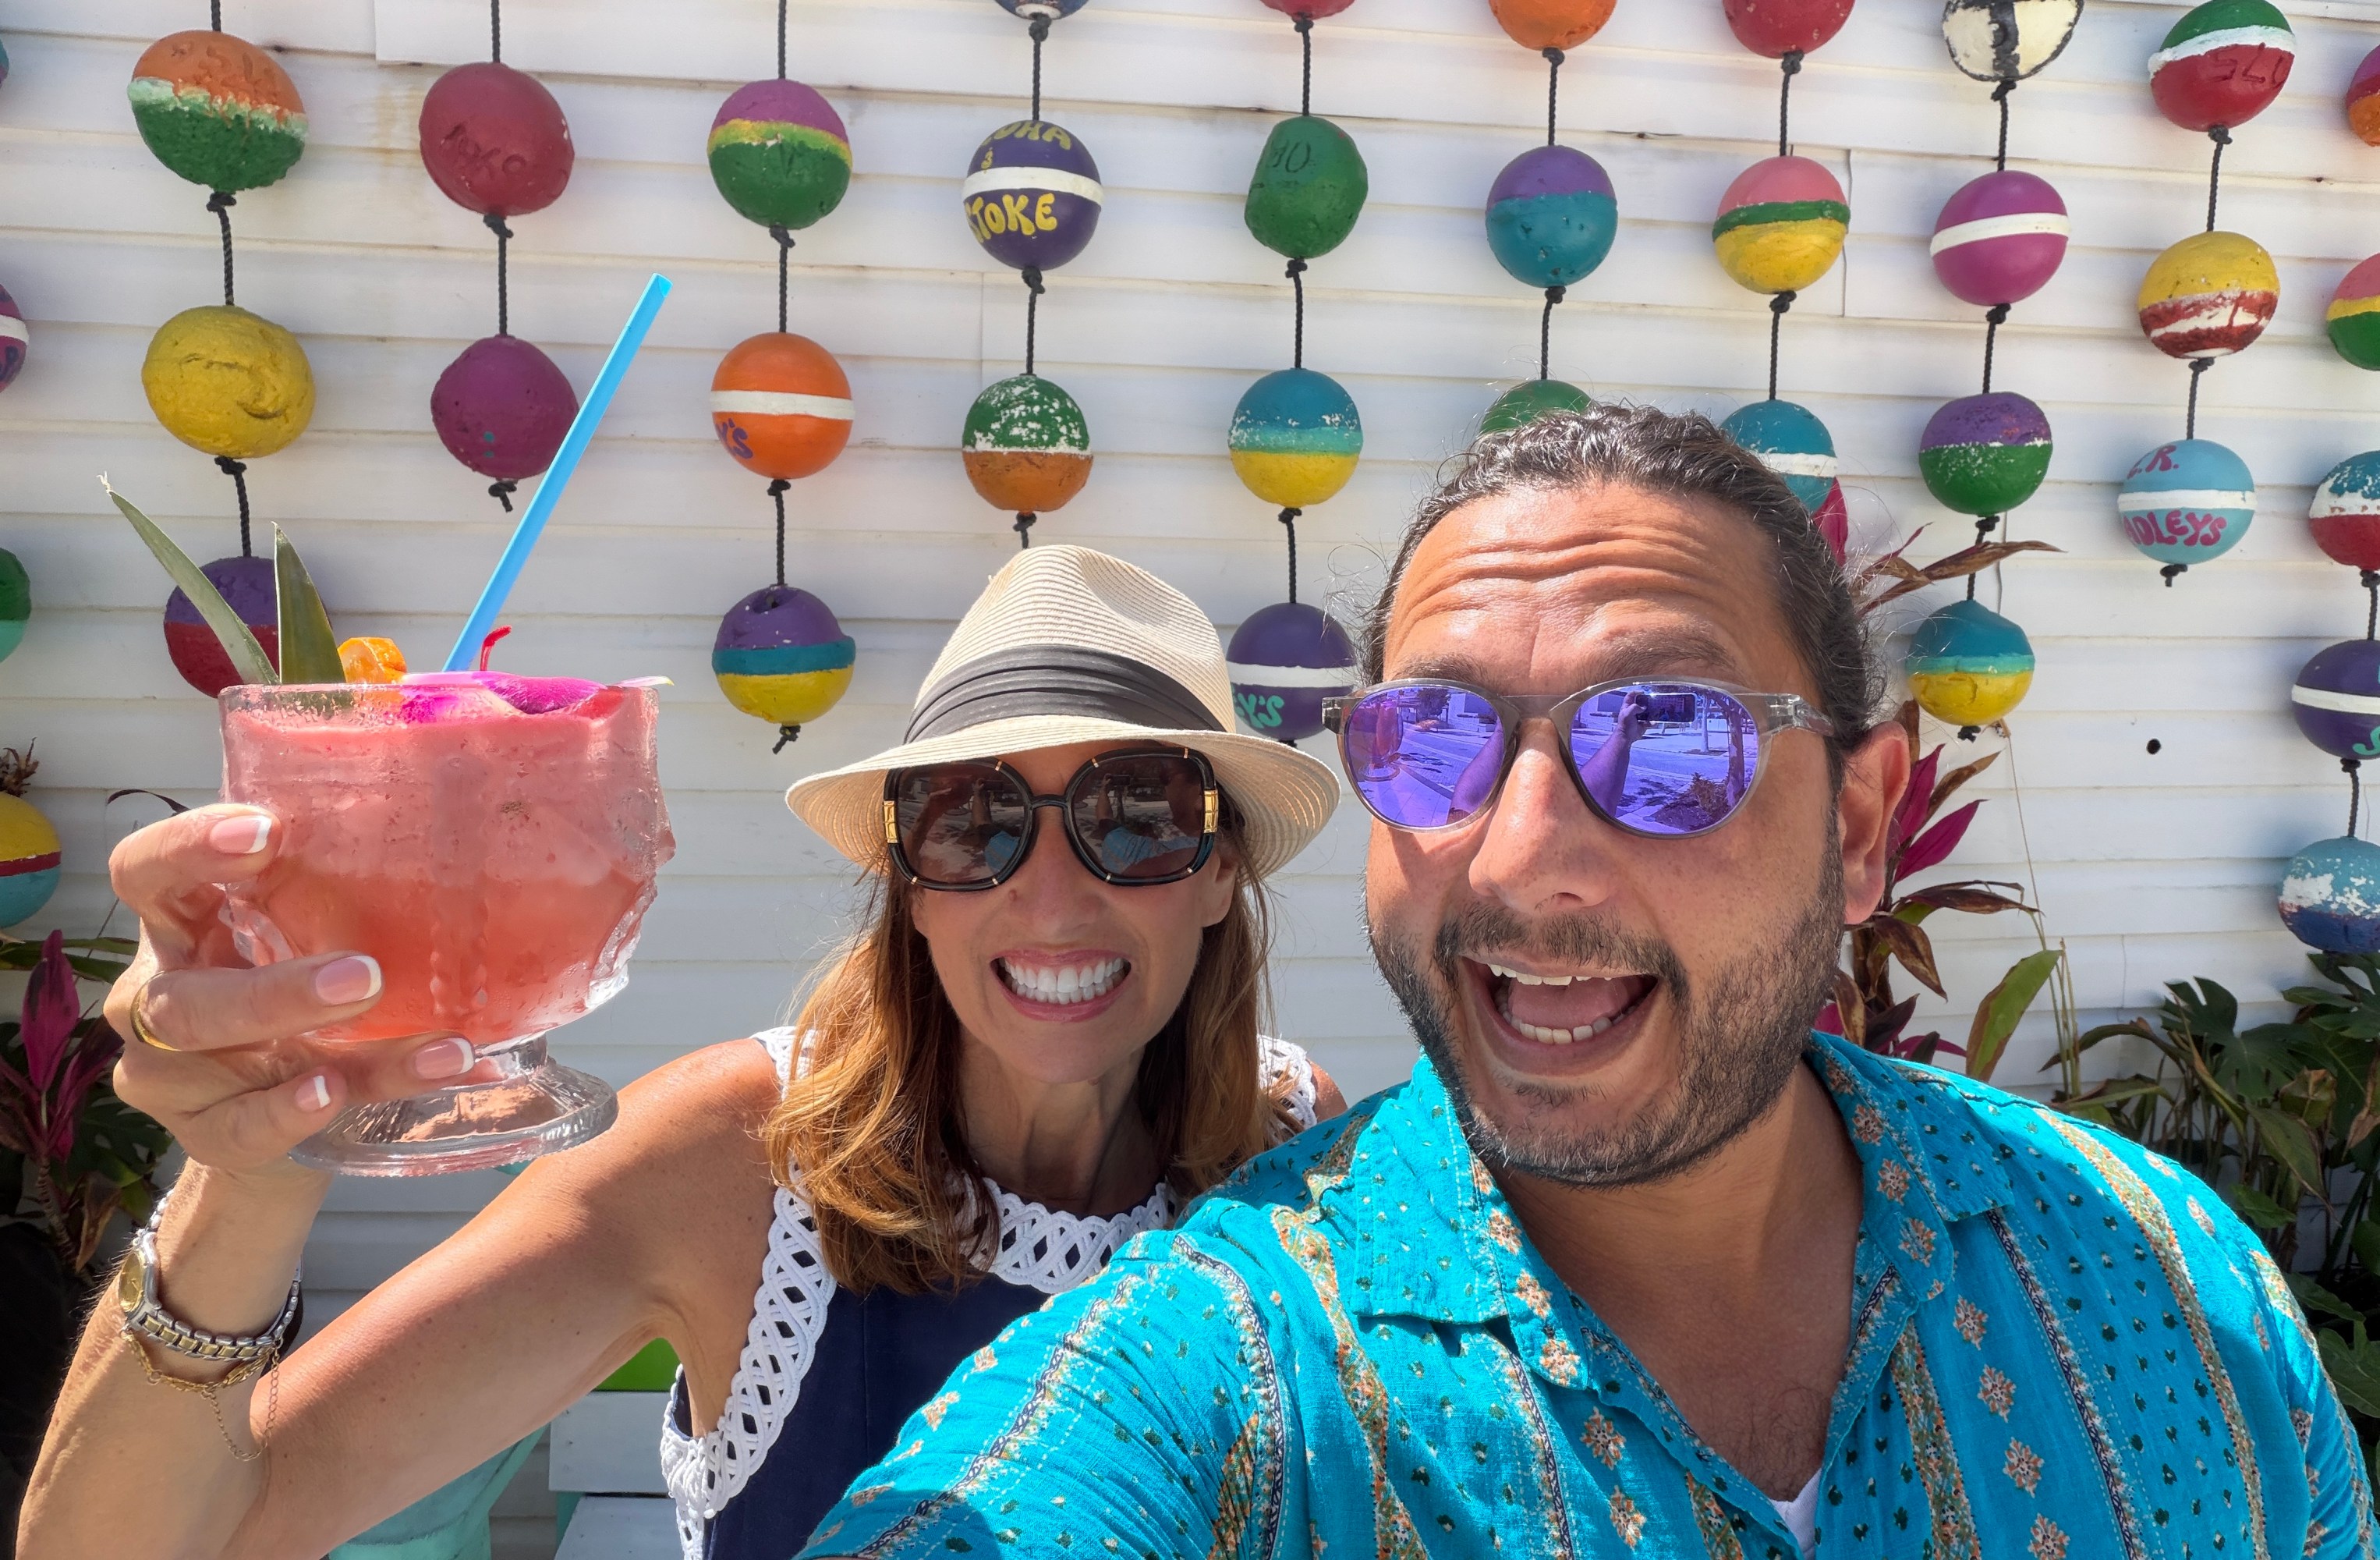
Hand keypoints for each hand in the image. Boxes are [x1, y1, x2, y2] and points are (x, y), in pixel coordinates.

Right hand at [104, 805, 475, 1182]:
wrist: (281, 1121)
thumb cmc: (298, 1002)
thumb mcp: (306, 944)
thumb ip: (337, 902)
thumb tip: (460, 848)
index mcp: (178, 929)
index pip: (146, 873)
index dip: (188, 848)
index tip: (267, 833)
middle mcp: (154, 1000)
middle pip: (181, 998)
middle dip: (273, 988)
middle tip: (365, 975)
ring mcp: (170, 1076)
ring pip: (216, 1060)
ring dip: (303, 1044)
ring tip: (397, 1038)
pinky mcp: (206, 1135)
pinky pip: (246, 1126)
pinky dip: (297, 1112)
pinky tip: (342, 1092)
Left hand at [1615, 691, 1651, 741]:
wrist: (1627, 737)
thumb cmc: (1625, 724)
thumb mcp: (1628, 713)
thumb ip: (1635, 707)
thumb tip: (1643, 708)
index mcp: (1627, 707)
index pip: (1631, 696)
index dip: (1636, 692)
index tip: (1643, 692)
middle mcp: (1633, 711)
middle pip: (1641, 703)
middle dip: (1646, 701)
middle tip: (1653, 699)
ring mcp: (1638, 717)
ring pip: (1647, 712)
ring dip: (1652, 711)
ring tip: (1657, 709)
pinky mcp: (1643, 724)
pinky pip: (1649, 722)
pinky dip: (1652, 722)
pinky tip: (1654, 722)